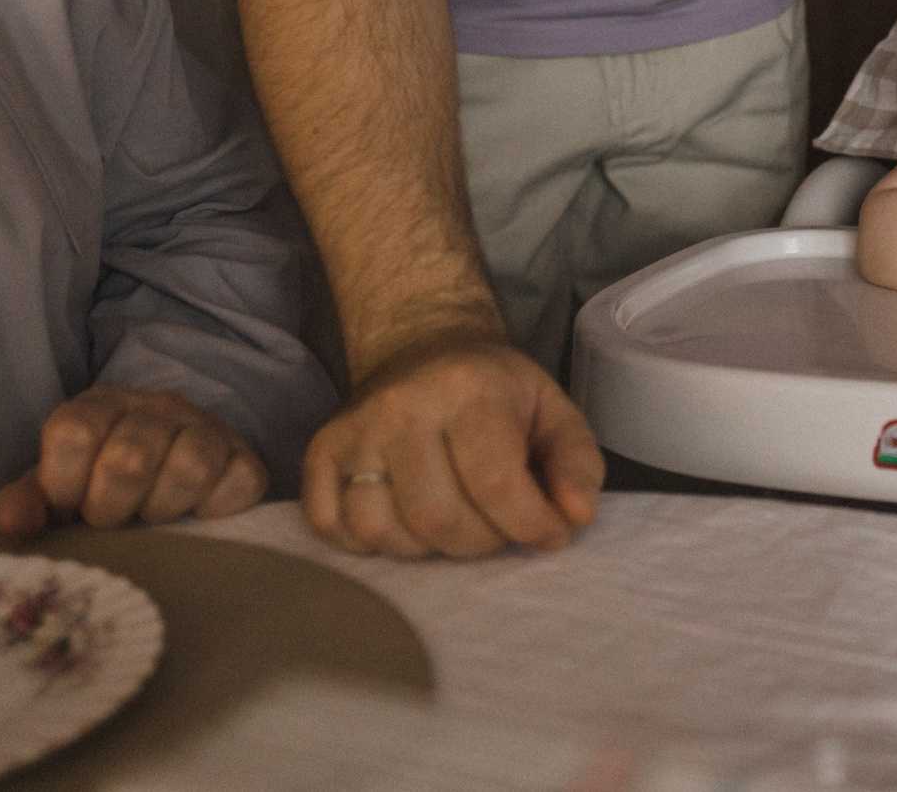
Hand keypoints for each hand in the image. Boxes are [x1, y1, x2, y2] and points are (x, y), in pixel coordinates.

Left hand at [0, 386, 266, 535]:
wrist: (175, 471)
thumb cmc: (104, 487)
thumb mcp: (58, 490)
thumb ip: (28, 502)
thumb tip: (12, 524)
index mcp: (100, 406)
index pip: (74, 433)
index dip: (66, 485)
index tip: (71, 510)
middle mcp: (156, 407)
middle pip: (129, 457)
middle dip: (112, 508)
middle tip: (111, 522)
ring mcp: (206, 427)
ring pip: (188, 468)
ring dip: (163, 509)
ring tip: (152, 518)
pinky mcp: (246, 456)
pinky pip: (238, 481)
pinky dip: (215, 508)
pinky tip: (197, 514)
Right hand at [301, 330, 603, 558]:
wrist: (422, 347)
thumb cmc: (496, 392)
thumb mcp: (554, 412)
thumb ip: (577, 463)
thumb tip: (576, 516)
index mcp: (467, 389)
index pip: (495, 484)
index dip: (530, 525)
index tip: (551, 535)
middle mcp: (400, 406)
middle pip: (437, 518)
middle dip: (481, 542)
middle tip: (498, 529)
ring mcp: (353, 431)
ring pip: (380, 530)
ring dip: (425, 549)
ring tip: (452, 524)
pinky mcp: (319, 453)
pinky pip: (333, 528)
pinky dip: (370, 544)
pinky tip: (403, 523)